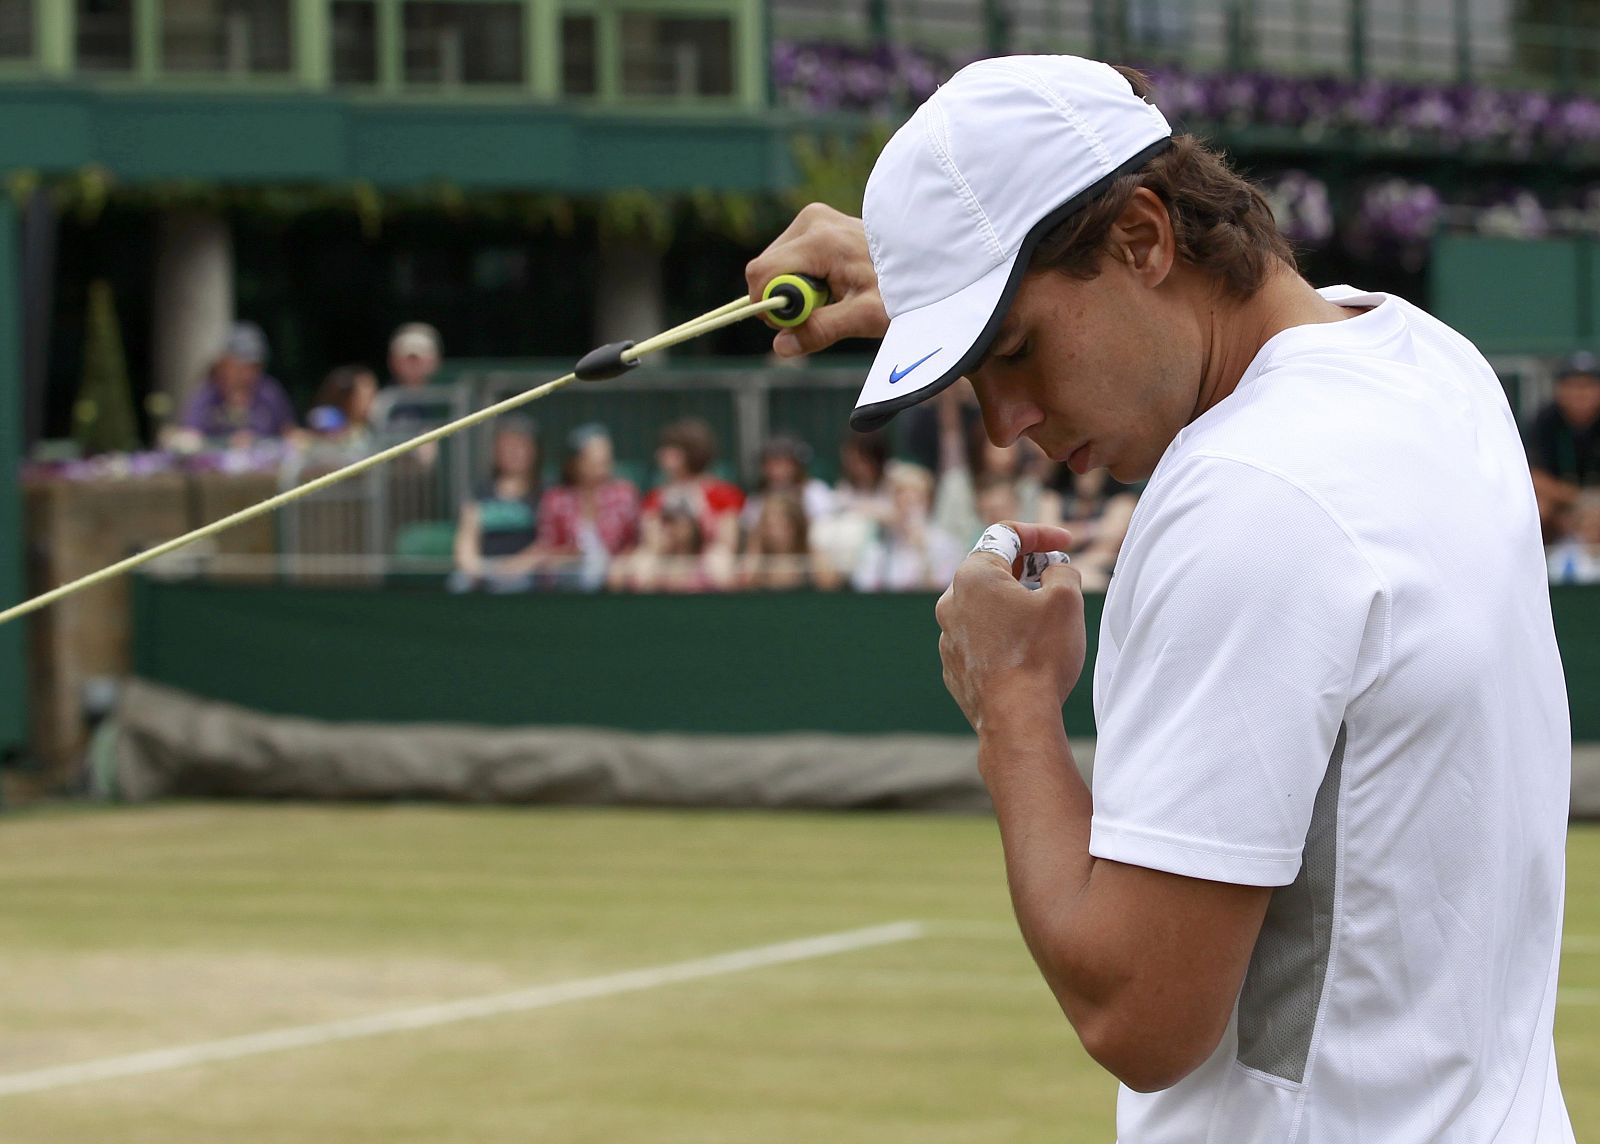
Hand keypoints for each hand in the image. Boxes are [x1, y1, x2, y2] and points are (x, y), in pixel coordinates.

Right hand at [745, 203, 888, 357]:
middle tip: (822, 311)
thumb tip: (781, 345)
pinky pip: (785, 259)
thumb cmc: (900, 289)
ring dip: (792, 291)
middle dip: (783, 300)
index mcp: (822, 240)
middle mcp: (811, 221)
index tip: (799, 322)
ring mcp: (811, 219)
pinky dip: (799, 279)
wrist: (923, 262)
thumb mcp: (866, 316)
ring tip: (833, 295)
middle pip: (764, 270)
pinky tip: (830, 282)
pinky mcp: (813, 224)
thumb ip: (822, 329)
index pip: (763, 273)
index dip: (770, 306)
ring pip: (772, 266)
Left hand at [935, 522, 1084, 733]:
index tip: (1065, 544)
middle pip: (992, 571)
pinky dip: (1004, 636)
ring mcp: (948, 638)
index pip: (1006, 536)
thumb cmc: (1040, 655)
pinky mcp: (955, 668)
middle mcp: (951, 603)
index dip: (1040, 534)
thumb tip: (1053, 571)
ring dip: (1015, 605)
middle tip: (1057, 578)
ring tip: (1045, 619)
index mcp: (973, 576)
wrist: (1016, 719)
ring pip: (986, 608)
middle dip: (1027, 569)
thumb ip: (1061, 570)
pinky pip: (981, 639)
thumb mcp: (1066, 599)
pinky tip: (1027, 651)